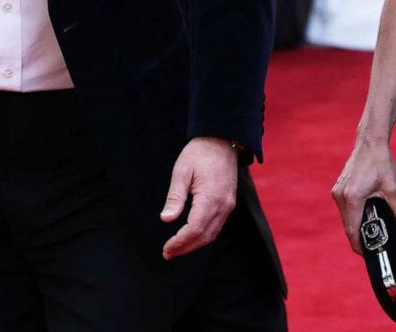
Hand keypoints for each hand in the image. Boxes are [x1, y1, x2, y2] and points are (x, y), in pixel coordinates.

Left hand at [159, 136, 239, 258]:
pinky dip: (204, 235)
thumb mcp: (181, 172)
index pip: (195, 229)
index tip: (166, 249)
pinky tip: (191, 236)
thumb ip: (175, 197)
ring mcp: (229, 204)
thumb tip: (166, 219)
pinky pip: (217, 226)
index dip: (180, 242)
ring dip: (195, 244)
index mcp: (211, 197)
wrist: (222, 140)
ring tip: (176, 249)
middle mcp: (224, 204)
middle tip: (167, 253)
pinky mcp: (229, 203)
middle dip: (186, 248)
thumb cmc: (199, 153)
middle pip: (205, 236)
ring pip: (213, 233)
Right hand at [332, 137, 395, 255]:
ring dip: (356, 225)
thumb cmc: (380, 162)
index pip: (352, 230)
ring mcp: (337, 191)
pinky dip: (353, 215)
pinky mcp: (338, 188)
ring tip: (371, 230)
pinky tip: (365, 215)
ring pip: (345, 217)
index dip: (358, 245)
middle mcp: (341, 196)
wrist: (370, 143)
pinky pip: (344, 208)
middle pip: (348, 226)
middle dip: (359, 237)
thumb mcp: (392, 188)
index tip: (366, 254)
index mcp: (353, 198)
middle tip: (373, 244)